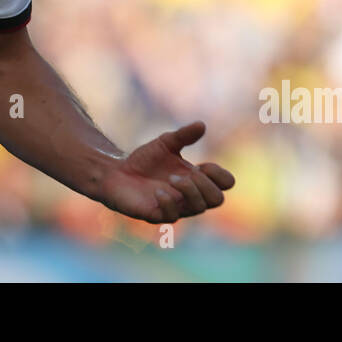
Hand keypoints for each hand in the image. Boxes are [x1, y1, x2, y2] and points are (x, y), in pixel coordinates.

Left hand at [97, 121, 233, 223]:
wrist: (116, 172)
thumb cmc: (144, 160)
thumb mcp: (165, 143)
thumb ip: (184, 135)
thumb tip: (202, 125)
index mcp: (196, 179)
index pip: (225, 184)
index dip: (220, 175)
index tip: (202, 164)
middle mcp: (189, 196)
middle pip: (217, 200)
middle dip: (206, 184)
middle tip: (189, 173)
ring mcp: (175, 207)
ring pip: (198, 208)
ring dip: (188, 190)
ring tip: (171, 178)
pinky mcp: (156, 215)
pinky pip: (172, 216)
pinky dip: (168, 202)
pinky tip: (157, 191)